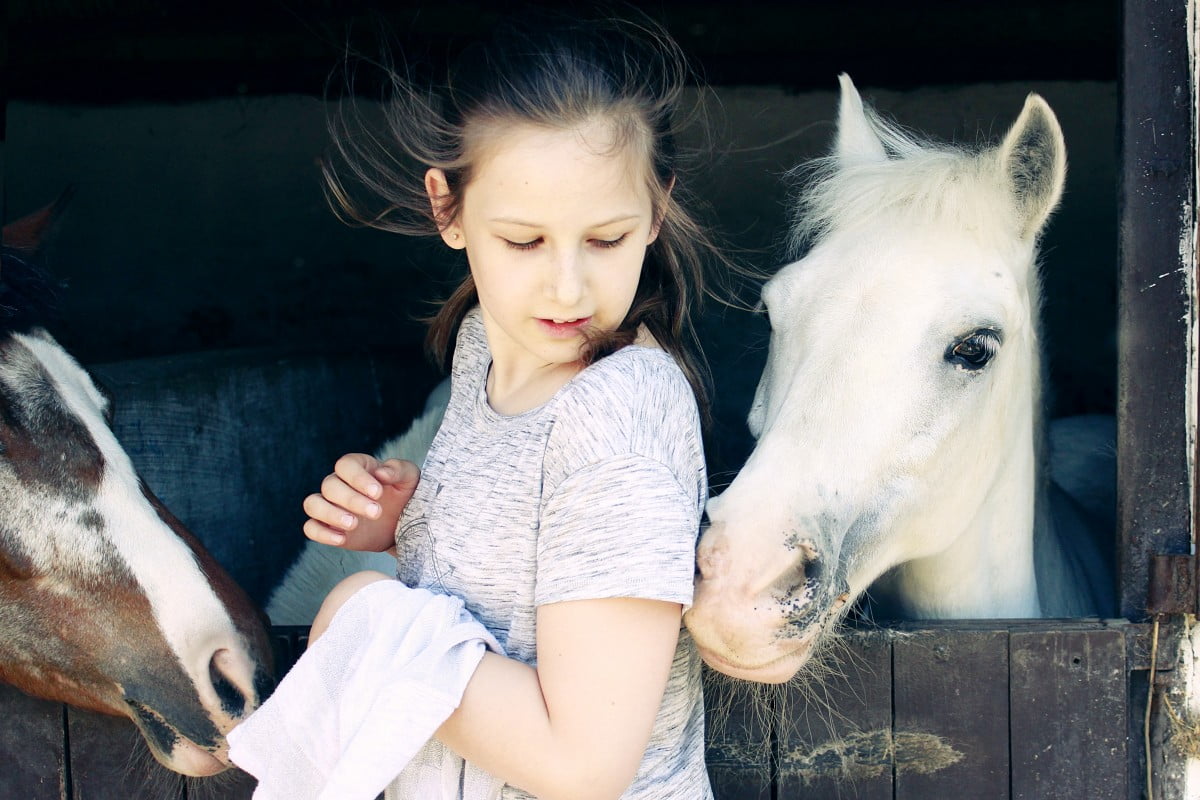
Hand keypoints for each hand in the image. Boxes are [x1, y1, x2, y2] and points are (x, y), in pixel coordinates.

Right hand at [302, 454, 419, 550]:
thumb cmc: (405, 495)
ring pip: (313, 504)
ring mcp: (330, 506)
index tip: (378, 493)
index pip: (346, 465)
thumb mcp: (410, 478)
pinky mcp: (328, 527)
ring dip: (330, 514)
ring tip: (354, 524)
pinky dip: (321, 533)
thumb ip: (398, 470)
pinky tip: (342, 538)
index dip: (358, 478)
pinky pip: (311, 528)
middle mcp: (339, 484)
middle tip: (376, 512)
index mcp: (358, 467)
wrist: (402, 524)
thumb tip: (381, 473)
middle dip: (352, 500)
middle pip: (330, 485)